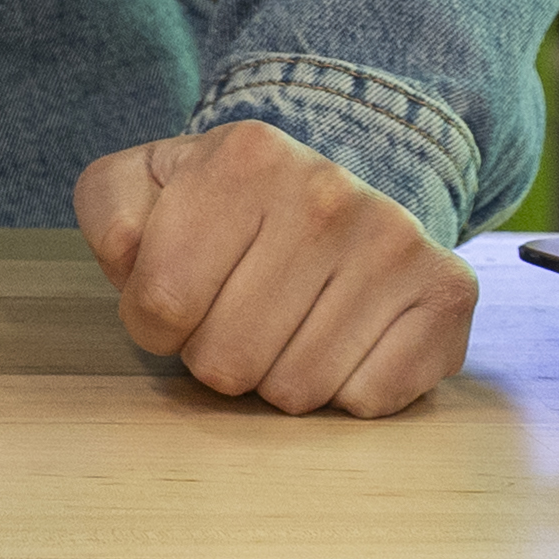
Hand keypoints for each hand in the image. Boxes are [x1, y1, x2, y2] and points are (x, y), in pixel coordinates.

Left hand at [75, 119, 476, 416]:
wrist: (332, 195)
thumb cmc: (220, 207)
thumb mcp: (143, 186)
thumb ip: (110, 213)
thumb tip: (133, 258)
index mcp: (246, 157)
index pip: (161, 304)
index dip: (152, 323)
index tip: (173, 299)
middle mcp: (330, 192)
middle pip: (227, 361)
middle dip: (213, 355)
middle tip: (234, 314)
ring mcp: (397, 242)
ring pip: (296, 392)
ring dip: (275, 377)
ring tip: (284, 325)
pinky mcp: (448, 294)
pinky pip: (368, 401)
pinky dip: (343, 391)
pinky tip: (340, 340)